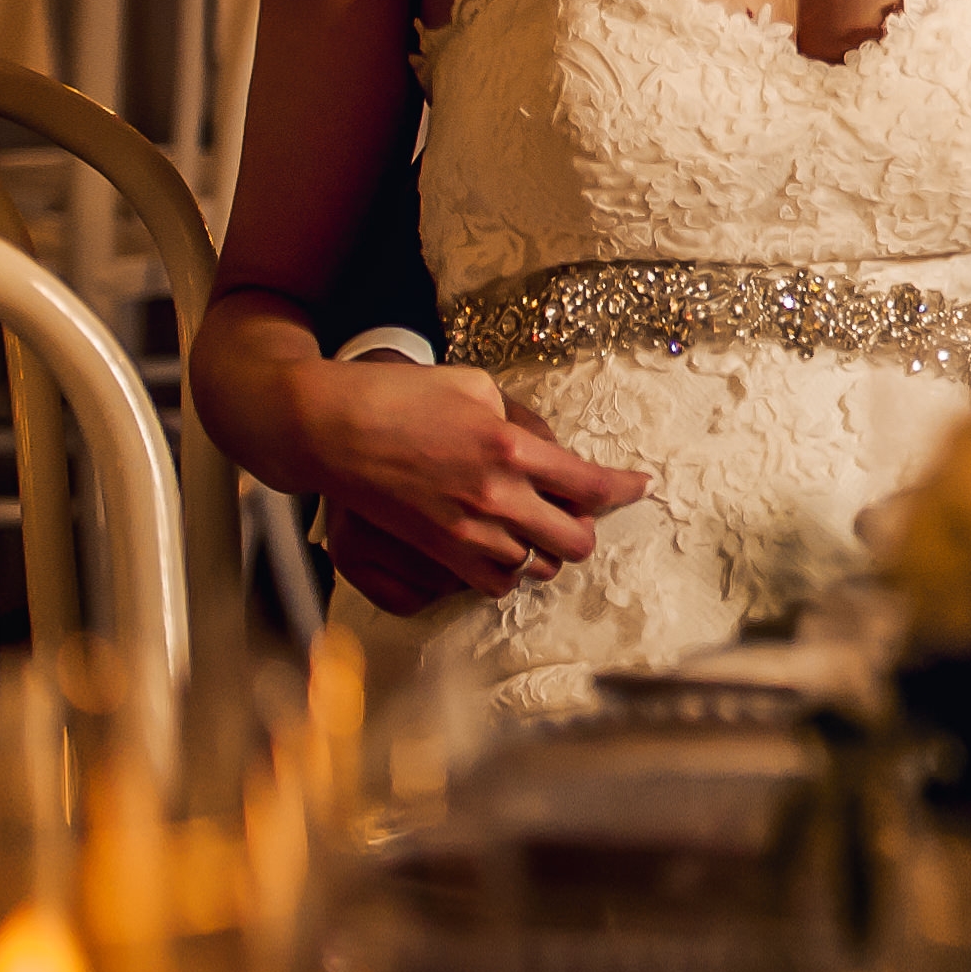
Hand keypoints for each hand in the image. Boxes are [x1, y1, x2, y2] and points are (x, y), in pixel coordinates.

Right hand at [286, 354, 648, 599]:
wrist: (331, 428)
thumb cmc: (402, 396)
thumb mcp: (477, 388)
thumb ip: (522, 424)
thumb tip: (551, 453)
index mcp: (511, 449)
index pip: (590, 485)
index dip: (624, 490)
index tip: (640, 487)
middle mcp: (496, 497)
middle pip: (574, 541)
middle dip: (587, 528)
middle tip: (579, 511)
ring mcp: (466, 530)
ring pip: (537, 568)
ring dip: (547, 552)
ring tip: (538, 529)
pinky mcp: (438, 550)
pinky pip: (494, 584)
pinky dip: (509, 573)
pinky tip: (504, 550)